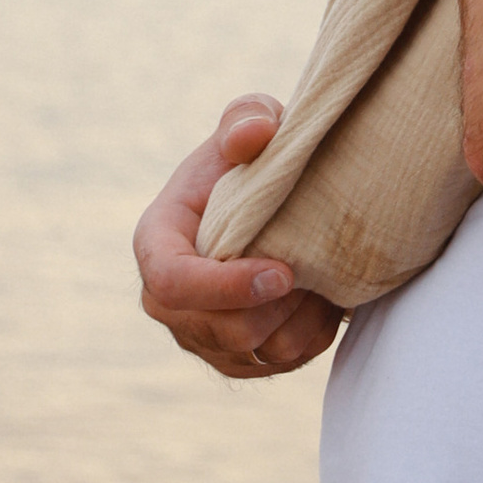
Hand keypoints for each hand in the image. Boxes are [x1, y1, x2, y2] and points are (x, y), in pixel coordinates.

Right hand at [133, 98, 341, 379]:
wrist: (277, 198)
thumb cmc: (257, 154)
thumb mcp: (252, 120)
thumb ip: (247, 118)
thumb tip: (252, 137)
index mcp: (157, 241)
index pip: (172, 281)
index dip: (225, 286)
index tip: (283, 272)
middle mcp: (168, 299)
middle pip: (218, 330)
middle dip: (275, 307)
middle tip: (316, 269)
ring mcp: (201, 334)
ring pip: (256, 354)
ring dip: (300, 320)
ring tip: (324, 278)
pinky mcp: (238, 357)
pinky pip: (281, 365)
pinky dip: (312, 336)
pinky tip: (324, 298)